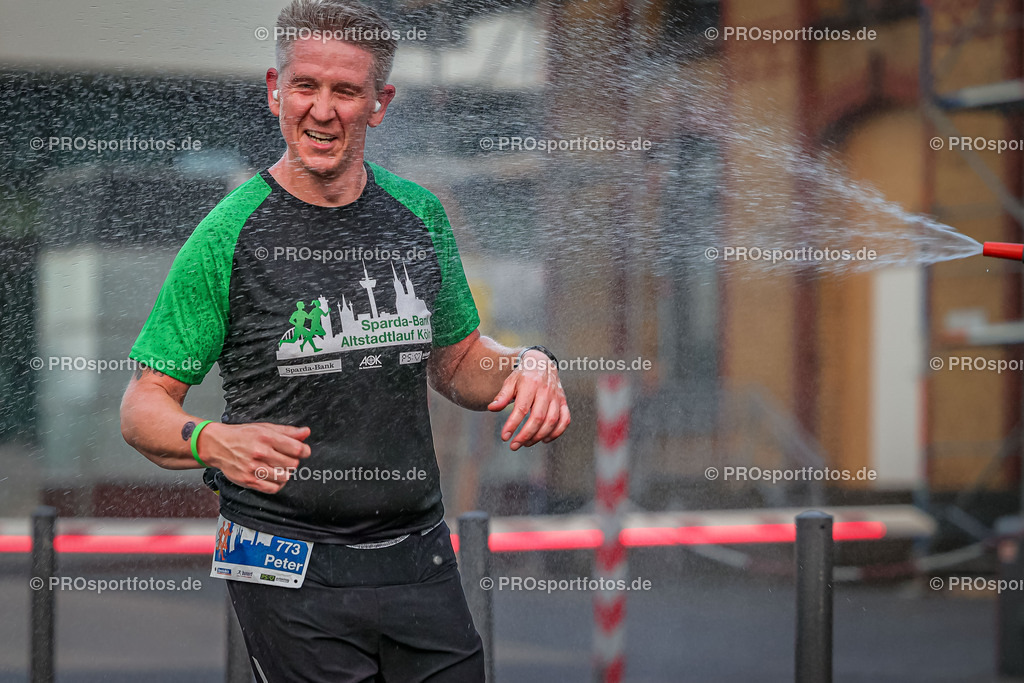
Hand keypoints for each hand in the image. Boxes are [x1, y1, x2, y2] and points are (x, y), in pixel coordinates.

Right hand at [197, 422, 311, 493]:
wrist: (218, 445)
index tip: (304, 451)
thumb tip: (306, 432)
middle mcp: (260, 453)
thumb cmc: (243, 436)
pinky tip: (273, 476)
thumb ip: (288, 432)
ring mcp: (254, 468)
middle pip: (292, 464)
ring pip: (284, 477)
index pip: (296, 448)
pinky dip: (277, 484)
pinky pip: (273, 488)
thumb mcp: (265, 428)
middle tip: (286, 458)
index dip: (304, 451)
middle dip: (293, 461)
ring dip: (285, 473)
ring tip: (279, 467)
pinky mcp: (249, 480)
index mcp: (266, 437)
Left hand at [487, 350, 569, 449]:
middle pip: (538, 418)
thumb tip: (492, 408)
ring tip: (526, 443)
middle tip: (514, 445)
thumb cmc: (523, 376)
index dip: (513, 424)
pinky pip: (565, 420)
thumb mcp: (510, 382)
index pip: (521, 408)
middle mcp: (545, 391)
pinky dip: (556, 433)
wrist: (542, 364)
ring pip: (551, 421)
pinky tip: (544, 439)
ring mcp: (556, 397)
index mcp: (530, 385)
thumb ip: (502, 396)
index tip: (504, 437)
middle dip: (525, 435)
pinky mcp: (563, 402)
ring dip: (539, 436)